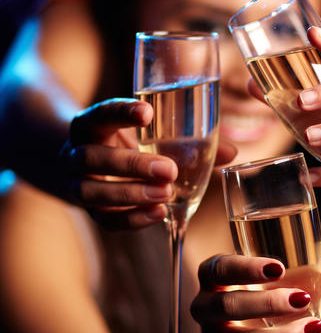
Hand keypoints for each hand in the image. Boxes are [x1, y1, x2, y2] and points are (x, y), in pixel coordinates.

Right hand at [61, 99, 236, 228]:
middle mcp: (76, 153)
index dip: (120, 113)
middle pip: (92, 157)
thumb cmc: (129, 147)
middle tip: (169, 170)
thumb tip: (231, 152)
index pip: (99, 114)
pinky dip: (132, 219)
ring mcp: (77, 184)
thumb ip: (187, 143)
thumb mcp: (148, 138)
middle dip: (131, 164)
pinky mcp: (90, 212)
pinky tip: (159, 214)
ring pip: (91, 191)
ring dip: (130, 194)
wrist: (89, 171)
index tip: (147, 112)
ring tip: (165, 194)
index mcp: (92, 126)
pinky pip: (105, 219)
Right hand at [189, 253, 320, 332]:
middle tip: (303, 300)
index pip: (220, 268)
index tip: (279, 268)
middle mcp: (205, 306)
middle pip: (229, 305)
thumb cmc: (261, 297)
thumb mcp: (282, 281)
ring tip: (313, 329)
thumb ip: (310, 271)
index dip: (246, 268)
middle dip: (268, 303)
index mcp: (214, 276)